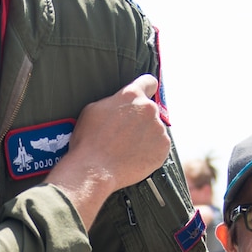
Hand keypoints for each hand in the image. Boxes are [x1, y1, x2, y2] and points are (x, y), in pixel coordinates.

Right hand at [47, 76, 170, 227]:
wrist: (93, 169)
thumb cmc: (88, 140)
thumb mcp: (93, 109)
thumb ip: (113, 102)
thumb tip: (119, 104)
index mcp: (131, 95)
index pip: (149, 82)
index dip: (146, 89)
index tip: (144, 95)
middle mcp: (148, 109)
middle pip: (150, 109)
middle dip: (140, 119)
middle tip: (125, 133)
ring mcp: (158, 129)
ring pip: (155, 129)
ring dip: (145, 135)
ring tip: (127, 148)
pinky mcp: (163, 148)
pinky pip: (159, 146)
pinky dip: (150, 151)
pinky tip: (134, 157)